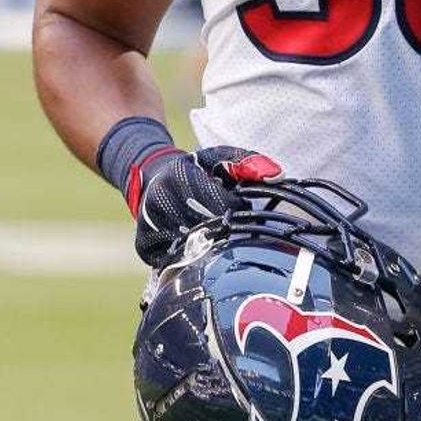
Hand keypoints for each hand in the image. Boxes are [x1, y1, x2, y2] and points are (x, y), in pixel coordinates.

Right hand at [133, 146, 281, 267]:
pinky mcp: (144, 245)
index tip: (236, 206)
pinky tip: (193, 244)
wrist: (152, 179)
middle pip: (208, 229)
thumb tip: (276, 175)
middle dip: (225, 229)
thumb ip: (248, 162)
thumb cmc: (196, 170)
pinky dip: (189, 258)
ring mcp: (149, 224)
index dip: (236, 209)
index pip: (223, 206)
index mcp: (180, 176)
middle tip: (228, 225)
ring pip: (193, 249)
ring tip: (211, 232)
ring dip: (209, 246)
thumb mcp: (219, 158)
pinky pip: (175, 263)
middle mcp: (160, 200)